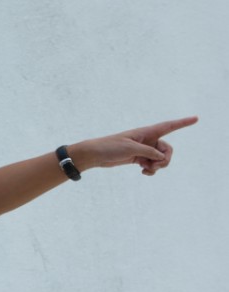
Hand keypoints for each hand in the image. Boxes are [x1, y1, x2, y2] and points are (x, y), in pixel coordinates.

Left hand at [71, 116, 197, 175]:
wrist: (95, 155)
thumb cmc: (110, 147)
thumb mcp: (131, 149)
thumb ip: (148, 152)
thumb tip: (161, 157)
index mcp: (146, 132)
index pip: (168, 126)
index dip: (183, 123)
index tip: (196, 119)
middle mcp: (147, 139)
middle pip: (167, 149)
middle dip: (165, 159)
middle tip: (156, 166)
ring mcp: (143, 149)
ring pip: (160, 159)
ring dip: (157, 166)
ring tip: (146, 170)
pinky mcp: (138, 158)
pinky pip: (152, 165)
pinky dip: (151, 170)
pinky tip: (144, 173)